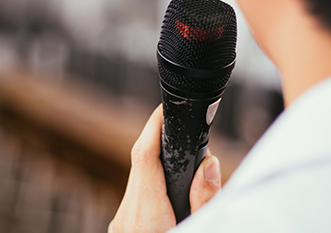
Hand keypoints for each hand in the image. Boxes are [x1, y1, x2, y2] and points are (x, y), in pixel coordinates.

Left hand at [109, 105, 221, 232]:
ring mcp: (122, 222)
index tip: (165, 109)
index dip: (154, 126)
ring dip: (159, 172)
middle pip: (141, 165)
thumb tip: (208, 164)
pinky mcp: (122, 226)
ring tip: (186, 175)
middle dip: (163, 149)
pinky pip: (135, 199)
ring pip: (138, 181)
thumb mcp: (200, 230)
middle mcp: (128, 216)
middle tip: (189, 145)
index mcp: (148, 215)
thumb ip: (204, 200)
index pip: (144, 154)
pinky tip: (170, 198)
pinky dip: (153, 191)